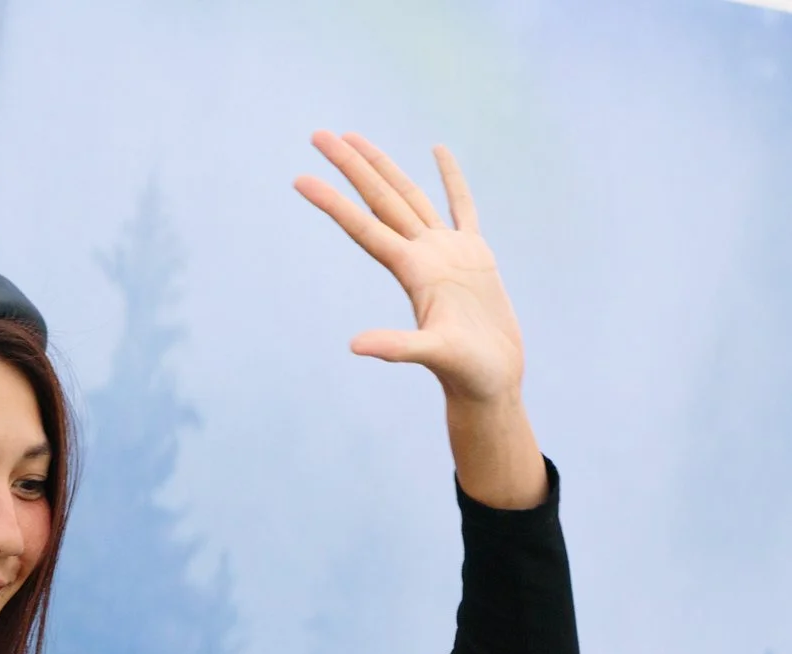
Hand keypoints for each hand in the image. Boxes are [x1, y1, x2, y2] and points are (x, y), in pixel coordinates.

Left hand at [294, 134, 522, 407]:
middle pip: (379, 200)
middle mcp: (422, 255)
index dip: (333, 203)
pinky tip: (437, 151)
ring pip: (409, 197)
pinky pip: (461, 206)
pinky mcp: (474, 254)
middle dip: (349, 167)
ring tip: (355, 138)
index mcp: (411, 270)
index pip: (363, 227)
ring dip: (382, 168)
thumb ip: (397, 347)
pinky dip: (451, 179)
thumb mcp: (433, 355)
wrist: (492, 381)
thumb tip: (355, 346)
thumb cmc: (466, 371)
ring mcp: (446, 252)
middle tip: (317, 134)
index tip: (300, 178)